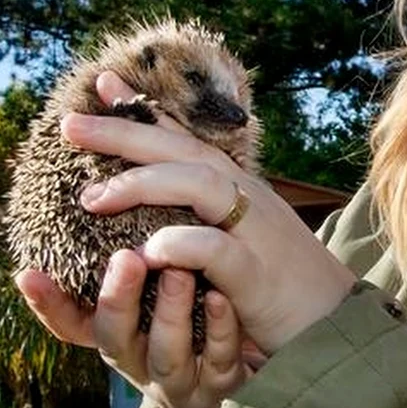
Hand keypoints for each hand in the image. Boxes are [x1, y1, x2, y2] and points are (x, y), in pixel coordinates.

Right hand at [15, 249, 262, 407]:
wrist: (261, 353)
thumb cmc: (198, 313)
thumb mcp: (158, 283)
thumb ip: (131, 251)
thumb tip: (97, 186)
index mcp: (121, 333)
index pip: (73, 323)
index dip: (48, 304)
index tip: (28, 273)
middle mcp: (143, 359)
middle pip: (115, 337)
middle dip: (117, 299)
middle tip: (125, 256)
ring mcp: (183, 376)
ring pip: (167, 353)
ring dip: (170, 310)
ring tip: (181, 271)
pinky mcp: (224, 381)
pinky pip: (220, 359)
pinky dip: (220, 328)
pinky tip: (223, 297)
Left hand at [62, 72, 356, 356]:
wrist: (336, 324)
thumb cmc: (280, 286)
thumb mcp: (240, 240)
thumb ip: (205, 218)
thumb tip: (156, 205)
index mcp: (240, 189)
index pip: (187, 138)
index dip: (145, 111)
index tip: (104, 83)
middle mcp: (248, 198)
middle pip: (184, 150)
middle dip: (126, 133)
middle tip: (70, 124)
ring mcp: (256, 231)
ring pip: (201, 185)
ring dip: (144, 184)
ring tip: (92, 197)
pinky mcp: (258, 274)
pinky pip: (217, 249)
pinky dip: (182, 245)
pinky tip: (150, 250)